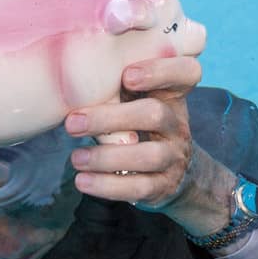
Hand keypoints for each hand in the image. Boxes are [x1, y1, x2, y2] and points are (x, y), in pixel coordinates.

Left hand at [63, 57, 233, 233]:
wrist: (171, 173)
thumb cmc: (140, 126)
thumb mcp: (139, 101)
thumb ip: (117, 87)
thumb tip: (70, 79)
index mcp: (171, 96)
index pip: (186, 73)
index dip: (161, 71)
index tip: (127, 75)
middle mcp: (177, 124)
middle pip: (154, 114)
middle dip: (110, 118)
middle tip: (72, 122)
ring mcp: (174, 157)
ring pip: (148, 155)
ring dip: (106, 157)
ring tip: (76, 158)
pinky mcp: (164, 185)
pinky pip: (139, 187)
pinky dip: (107, 186)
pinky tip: (83, 181)